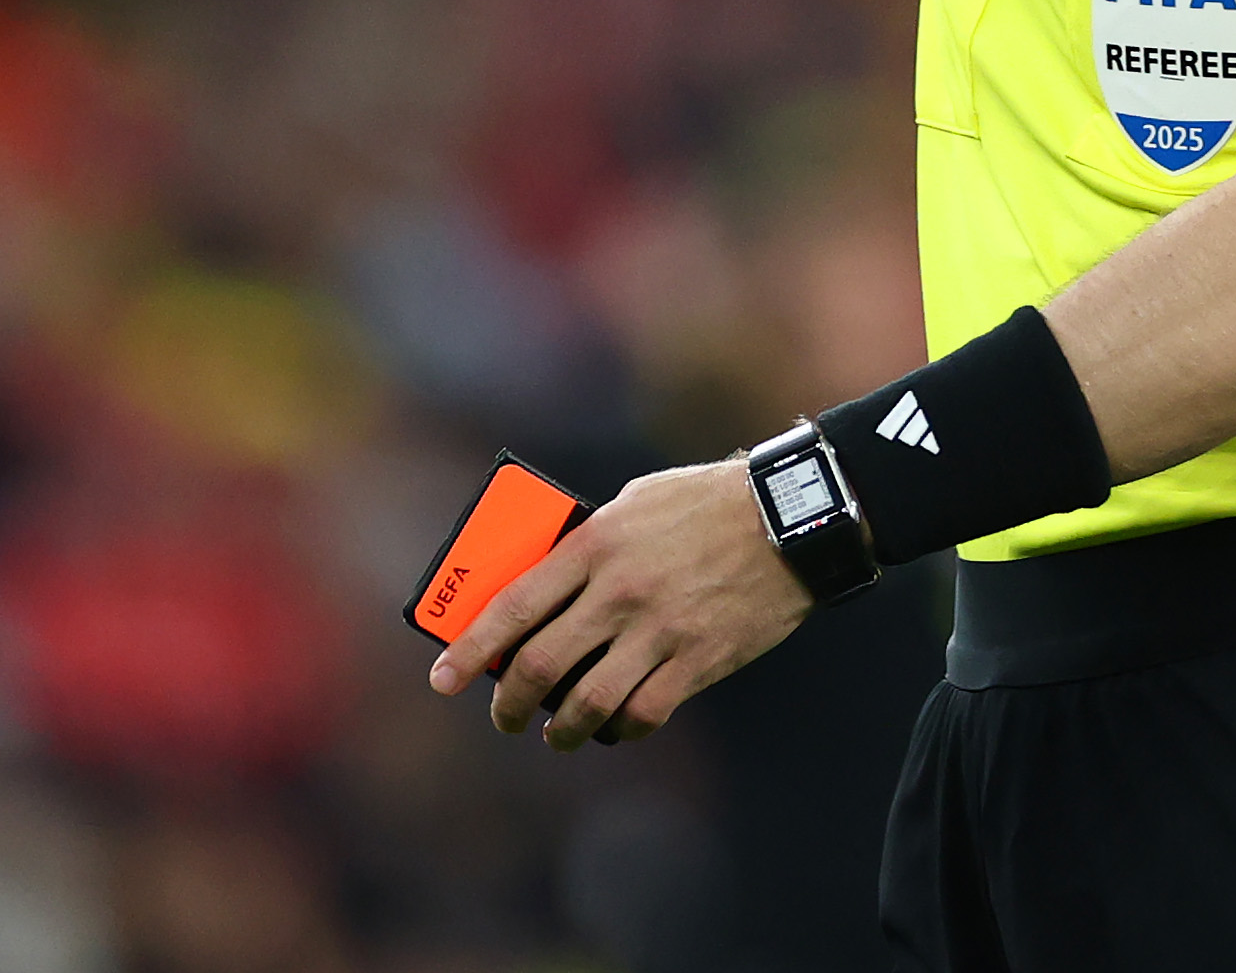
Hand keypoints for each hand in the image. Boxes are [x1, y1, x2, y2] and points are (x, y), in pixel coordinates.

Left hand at [427, 458, 813, 749]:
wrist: (791, 520)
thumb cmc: (707, 503)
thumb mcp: (637, 501)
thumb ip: (591, 540)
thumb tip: (550, 583)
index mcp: (596, 543)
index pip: (513, 605)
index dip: (471, 648)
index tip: (444, 678)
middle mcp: (619, 591)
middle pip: (540, 665)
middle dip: (509, 703)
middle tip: (504, 716)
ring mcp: (659, 631)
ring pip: (587, 703)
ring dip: (560, 729)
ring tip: (555, 733)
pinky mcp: (698, 660)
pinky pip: (644, 713)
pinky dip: (621, 729)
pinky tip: (616, 725)